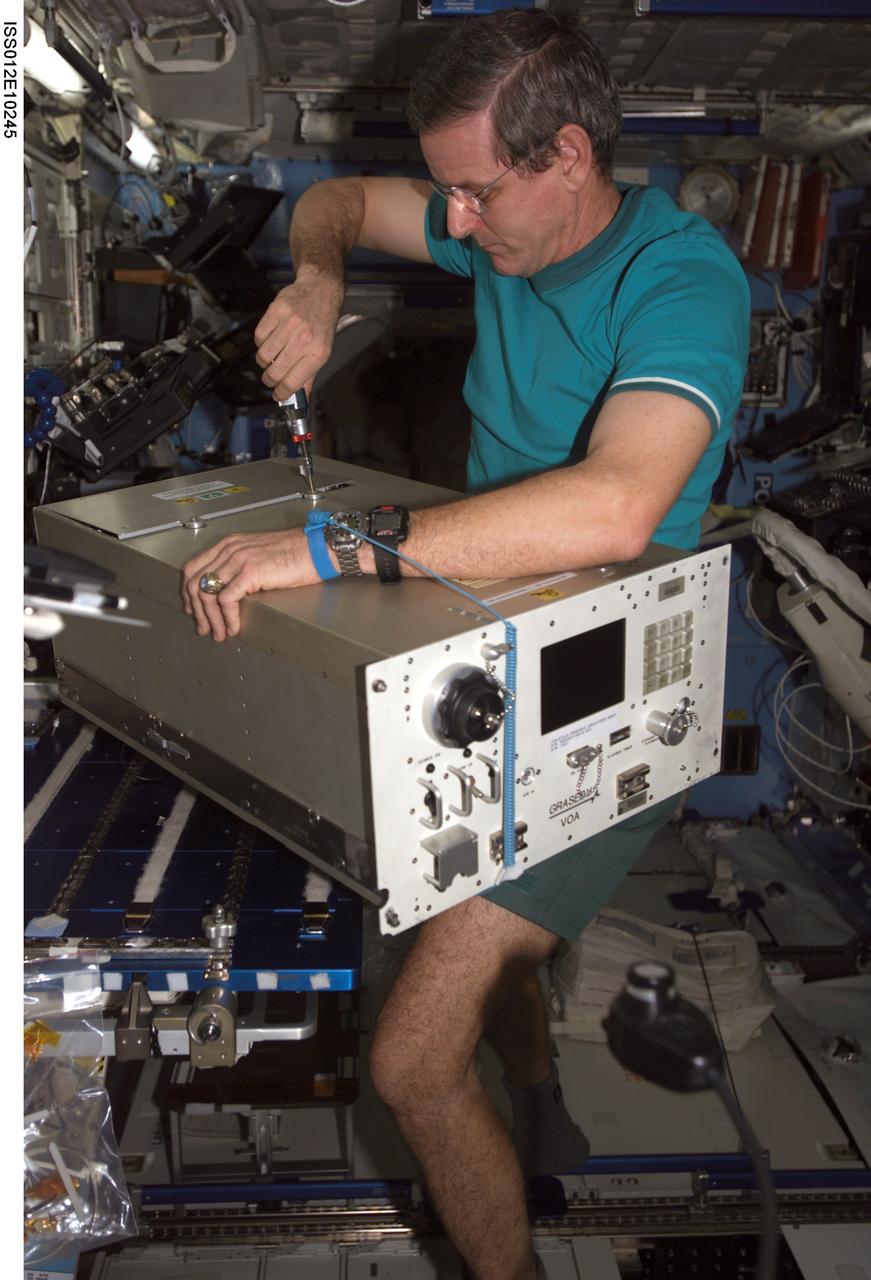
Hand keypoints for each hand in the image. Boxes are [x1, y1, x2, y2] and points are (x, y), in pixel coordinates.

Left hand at [181, 528, 319, 641]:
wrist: (317, 548)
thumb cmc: (297, 552)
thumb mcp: (259, 554)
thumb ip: (241, 566)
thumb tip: (230, 590)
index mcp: (229, 544)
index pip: (194, 567)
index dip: (188, 593)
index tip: (193, 609)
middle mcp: (229, 549)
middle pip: (194, 582)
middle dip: (196, 610)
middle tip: (204, 627)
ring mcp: (238, 560)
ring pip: (207, 593)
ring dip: (210, 619)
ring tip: (219, 633)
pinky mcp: (250, 572)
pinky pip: (227, 599)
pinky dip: (227, 618)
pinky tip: (234, 627)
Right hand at [254, 273, 343, 400]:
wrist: (320, 291)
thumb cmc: (322, 324)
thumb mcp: (323, 350)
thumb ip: (310, 374)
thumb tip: (300, 396)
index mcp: (317, 354)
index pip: (293, 382)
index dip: (281, 392)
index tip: (276, 395)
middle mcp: (303, 340)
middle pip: (275, 371)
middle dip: (269, 380)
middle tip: (269, 379)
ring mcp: (289, 325)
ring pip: (264, 355)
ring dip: (263, 361)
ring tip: (269, 358)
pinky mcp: (276, 312)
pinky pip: (259, 336)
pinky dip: (260, 342)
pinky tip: (268, 340)